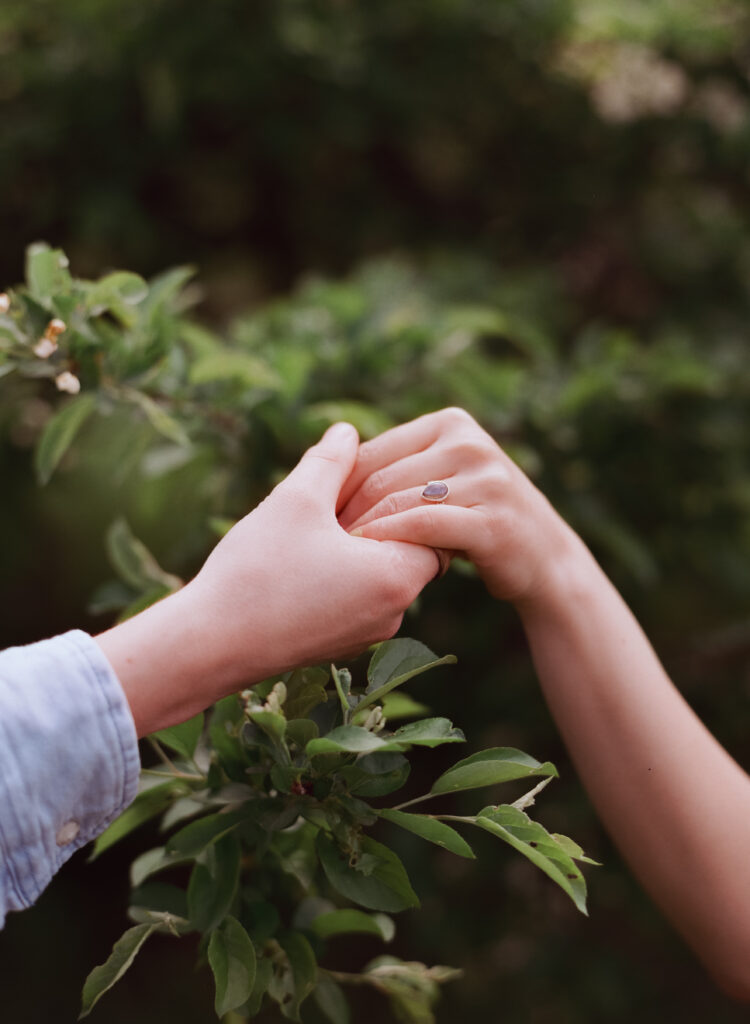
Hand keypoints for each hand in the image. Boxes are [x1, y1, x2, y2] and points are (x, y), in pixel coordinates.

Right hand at [97, 422, 439, 734]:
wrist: (208, 646)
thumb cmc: (258, 572)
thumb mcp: (296, 500)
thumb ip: (330, 461)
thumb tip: (347, 432)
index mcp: (397, 577)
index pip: (435, 527)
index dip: (404, 497)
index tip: (365, 482)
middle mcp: (393, 613)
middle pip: (408, 550)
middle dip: (377, 519)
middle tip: (336, 498)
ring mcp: (366, 634)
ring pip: (378, 575)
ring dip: (355, 547)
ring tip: (311, 526)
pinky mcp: (339, 645)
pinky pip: (355, 599)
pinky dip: (339, 575)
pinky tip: (297, 559)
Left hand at [337, 407, 574, 605]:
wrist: (545, 557)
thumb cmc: (478, 518)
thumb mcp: (444, 479)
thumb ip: (401, 467)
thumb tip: (324, 463)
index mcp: (450, 423)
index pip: (373, 452)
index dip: (336, 489)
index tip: (314, 521)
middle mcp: (469, 442)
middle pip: (383, 479)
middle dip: (345, 514)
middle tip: (318, 547)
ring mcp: (486, 478)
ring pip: (399, 503)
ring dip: (363, 533)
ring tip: (337, 559)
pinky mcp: (492, 519)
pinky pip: (424, 528)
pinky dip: (391, 545)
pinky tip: (372, 563)